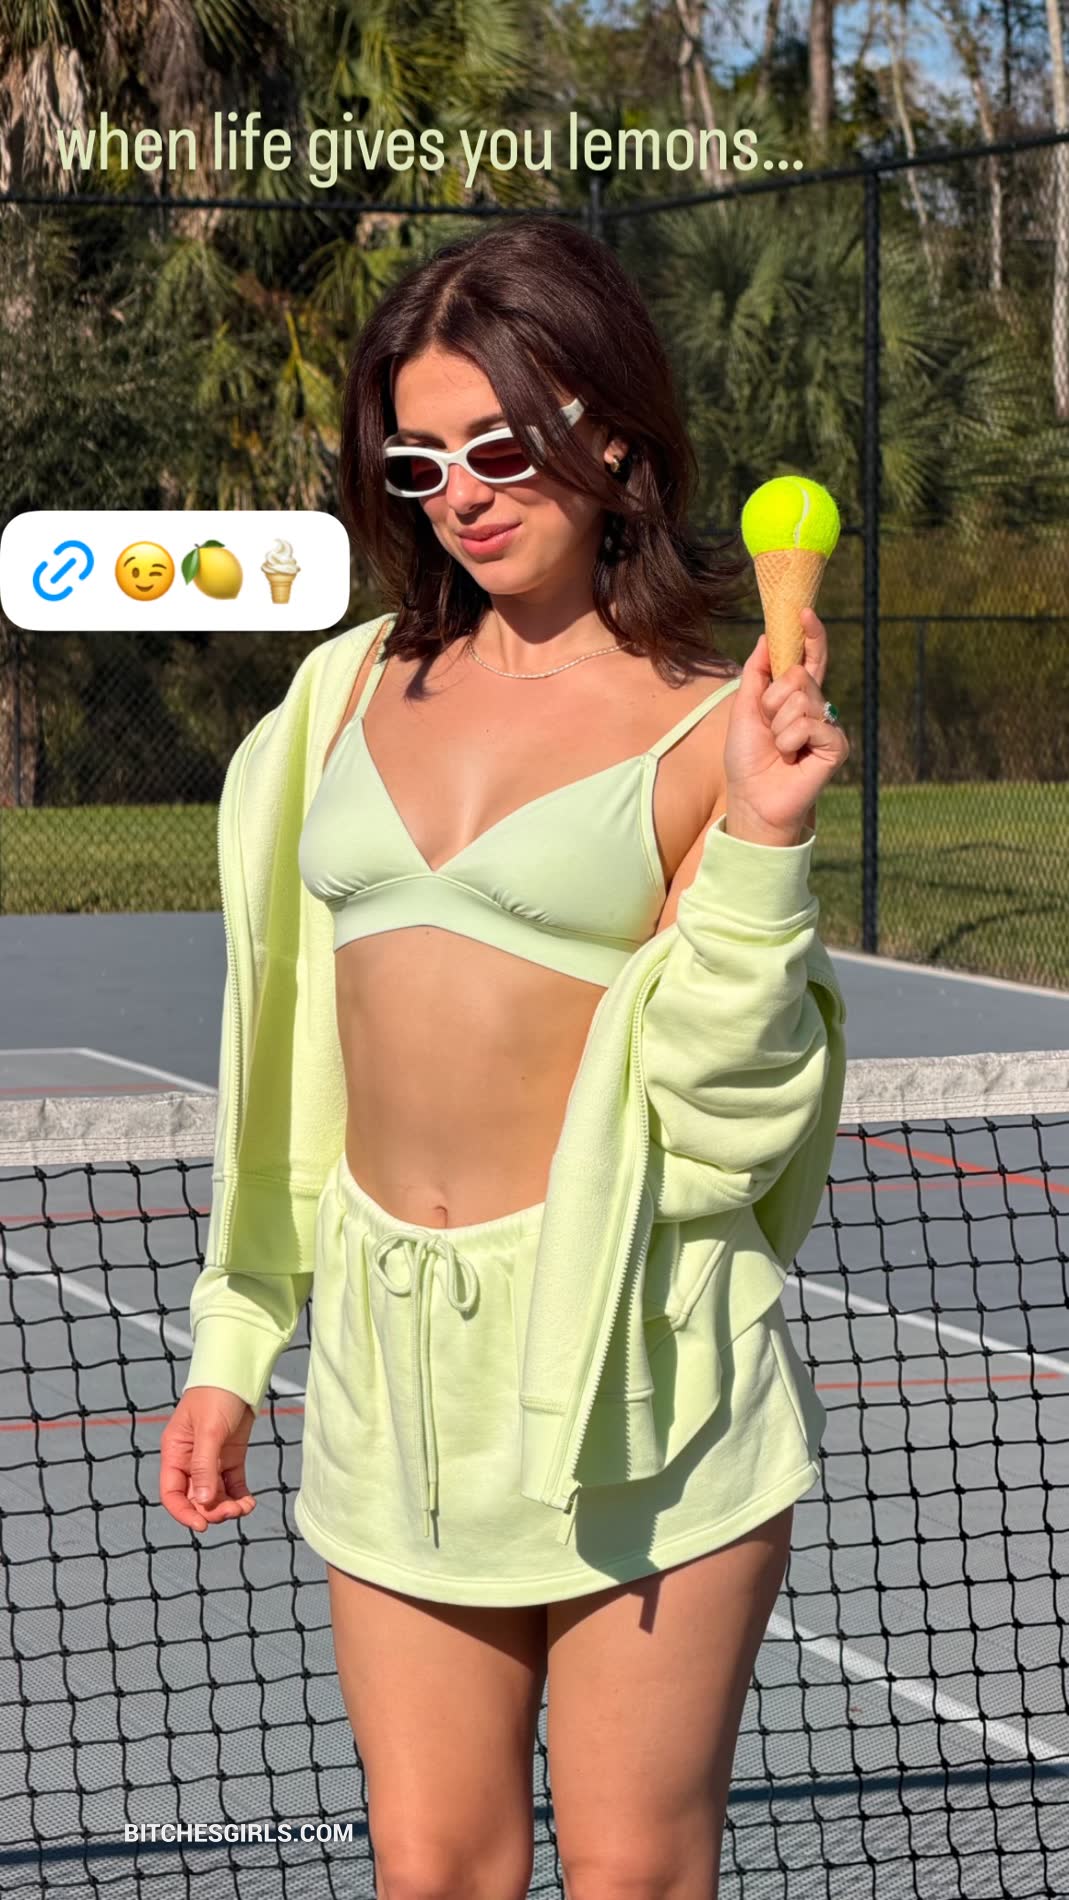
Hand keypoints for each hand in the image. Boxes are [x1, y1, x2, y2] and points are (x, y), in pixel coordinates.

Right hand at [159, 1386, 257, 1530]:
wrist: (238, 1373)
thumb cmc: (215, 1394)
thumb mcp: (209, 1430)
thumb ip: (204, 1466)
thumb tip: (202, 1502)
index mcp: (175, 1453)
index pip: (172, 1493)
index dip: (183, 1513)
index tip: (202, 1525)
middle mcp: (190, 1460)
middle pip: (195, 1498)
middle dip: (211, 1510)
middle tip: (231, 1512)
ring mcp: (211, 1460)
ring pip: (214, 1495)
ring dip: (227, 1507)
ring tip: (244, 1508)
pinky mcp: (230, 1457)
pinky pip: (232, 1485)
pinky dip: (239, 1497)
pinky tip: (249, 1503)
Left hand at [723, 609, 849, 840]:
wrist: (753, 799)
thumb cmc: (747, 759)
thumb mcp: (744, 709)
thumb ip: (756, 674)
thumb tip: (767, 637)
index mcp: (795, 697)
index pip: (809, 659)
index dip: (810, 636)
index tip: (804, 612)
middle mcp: (816, 708)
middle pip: (799, 675)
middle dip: (773, 700)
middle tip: (768, 727)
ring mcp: (828, 726)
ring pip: (802, 699)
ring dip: (779, 725)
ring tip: (778, 748)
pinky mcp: (836, 746)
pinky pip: (811, 724)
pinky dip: (791, 741)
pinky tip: (791, 758)